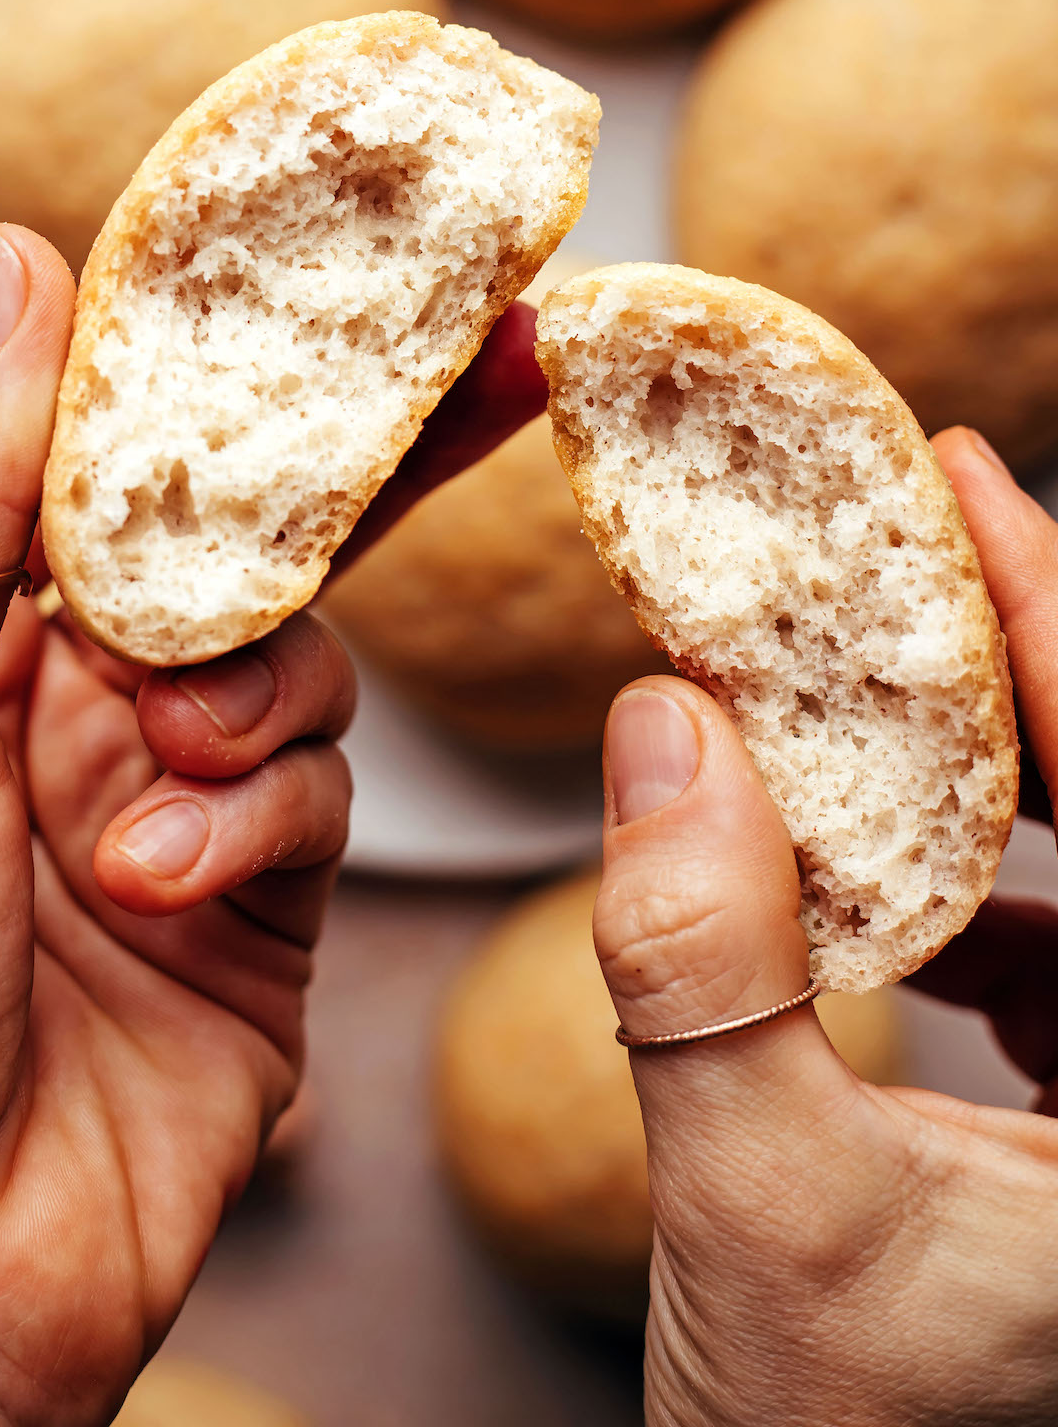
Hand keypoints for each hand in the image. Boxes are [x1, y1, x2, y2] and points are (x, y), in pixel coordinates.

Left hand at [0, 227, 543, 1426]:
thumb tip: (19, 266)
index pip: (112, 440)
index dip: (221, 345)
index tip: (340, 251)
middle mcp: (61, 697)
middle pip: (247, 528)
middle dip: (360, 450)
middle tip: (503, 350)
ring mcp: (167, 801)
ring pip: (297, 661)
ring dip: (246, 700)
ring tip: (153, 778)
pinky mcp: (254, 910)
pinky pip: (313, 798)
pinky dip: (257, 817)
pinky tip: (165, 884)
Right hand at [592, 426, 1057, 1426]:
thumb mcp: (758, 1210)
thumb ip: (705, 964)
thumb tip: (669, 723)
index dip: (1057, 622)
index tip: (959, 478)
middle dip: (1023, 659)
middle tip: (911, 524)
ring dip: (1000, 760)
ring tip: (883, 674)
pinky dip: (995, 877)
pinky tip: (914, 880)